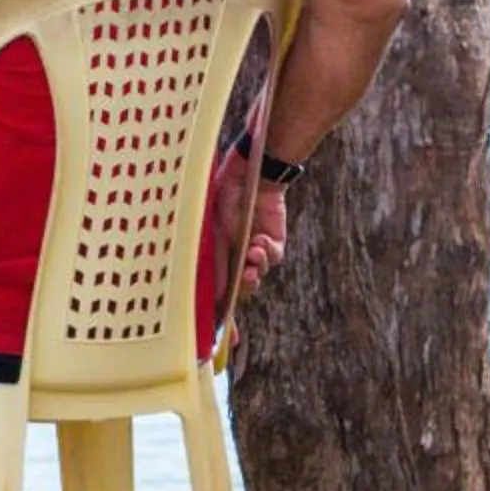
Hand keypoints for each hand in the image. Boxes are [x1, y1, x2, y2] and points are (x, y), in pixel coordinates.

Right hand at [208, 148, 288, 296]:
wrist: (251, 168)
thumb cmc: (225, 192)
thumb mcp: (215, 225)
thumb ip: (219, 256)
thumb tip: (219, 288)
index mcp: (215, 249)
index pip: (218, 282)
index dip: (221, 302)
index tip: (226, 322)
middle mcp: (235, 251)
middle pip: (242, 284)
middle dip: (245, 286)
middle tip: (246, 278)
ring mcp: (254, 245)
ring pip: (258, 271)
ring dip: (256, 267)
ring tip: (253, 252)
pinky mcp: (273, 238)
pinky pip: (273, 256)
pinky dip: (267, 253)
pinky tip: (259, 240)